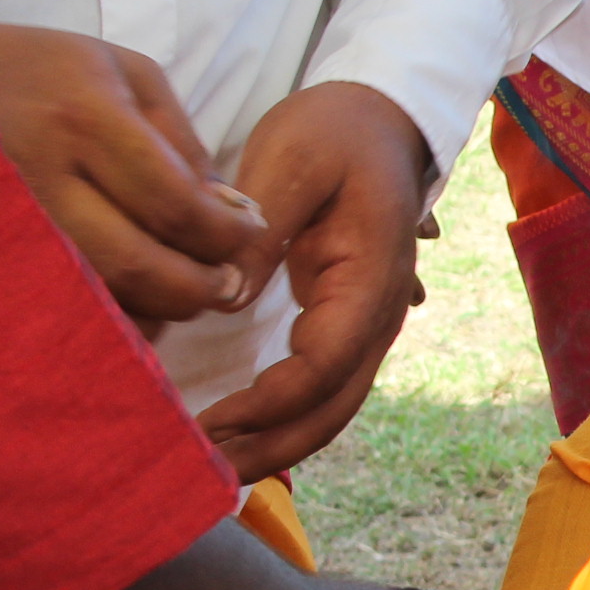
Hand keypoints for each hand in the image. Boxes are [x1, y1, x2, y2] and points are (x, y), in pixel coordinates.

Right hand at [0, 20, 273, 328]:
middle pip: (138, 265)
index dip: (225, 236)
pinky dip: (109, 318)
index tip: (248, 237)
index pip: (174, 205)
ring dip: (157, 310)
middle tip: (224, 284)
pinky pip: (60, 309)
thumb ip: (185, 143)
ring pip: (100, 299)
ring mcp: (5, 224)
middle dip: (197, 287)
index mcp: (81, 120)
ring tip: (182, 288)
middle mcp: (39, 176)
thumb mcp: (125, 75)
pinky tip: (132, 298)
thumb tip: (231, 214)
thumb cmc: (41, 70)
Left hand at [195, 81, 431, 479]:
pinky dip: (285, 421)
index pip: (322, 366)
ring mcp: (368, 325)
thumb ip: (259, 227)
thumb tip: (227, 296)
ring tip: (214, 465)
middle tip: (203, 471)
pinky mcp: (346, 324)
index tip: (208, 419)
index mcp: (370, 280)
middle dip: (272, 448)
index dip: (267, 404)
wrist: (385, 117)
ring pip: (332, 408)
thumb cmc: (337, 129)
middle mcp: (379, 316)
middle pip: (333, 408)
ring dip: (278, 444)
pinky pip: (323, 389)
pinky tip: (240, 435)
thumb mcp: (292, 158)